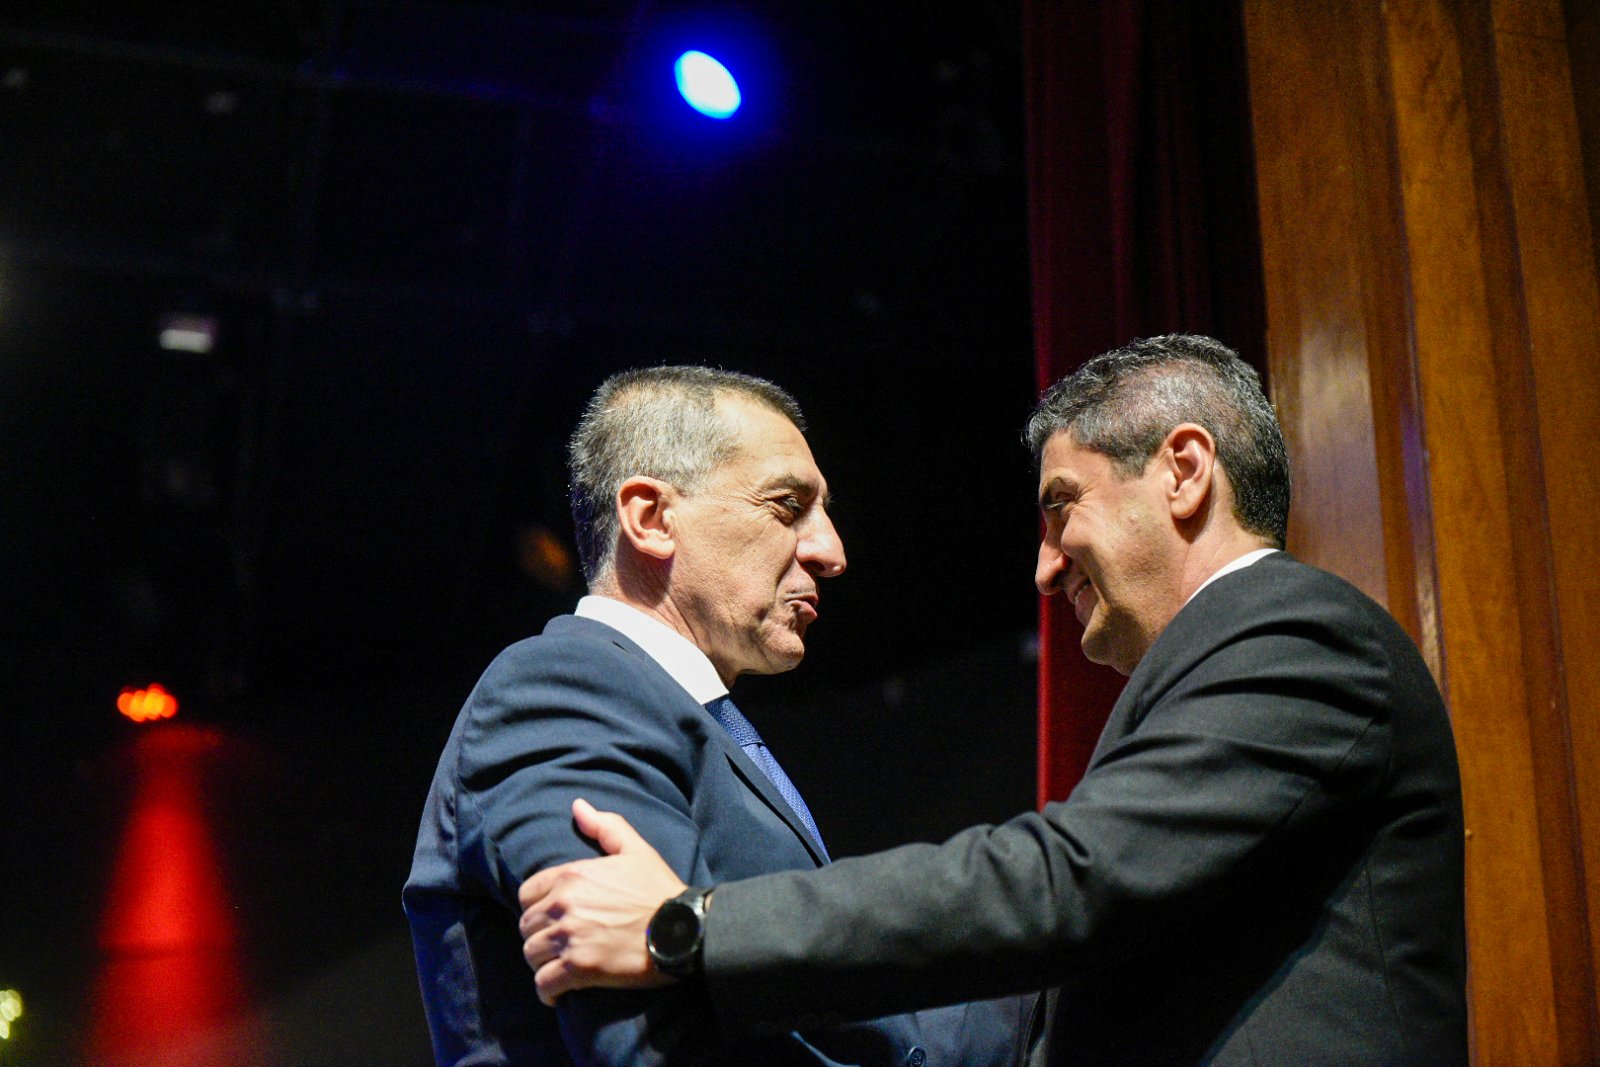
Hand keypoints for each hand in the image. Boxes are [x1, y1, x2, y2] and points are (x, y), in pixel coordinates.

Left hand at [518, 798, 688, 1004]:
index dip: (537, 907)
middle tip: (557, 945)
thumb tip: (578, 806)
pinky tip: (556, 994)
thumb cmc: (660, 890)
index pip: (526, 894)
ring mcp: (569, 937)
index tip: (552, 918)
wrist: (683, 929)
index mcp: (571, 875)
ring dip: (542, 964)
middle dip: (539, 936)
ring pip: (531, 955)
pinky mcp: (579, 968)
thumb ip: (605, 826)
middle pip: (526, 927)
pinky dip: (547, 992)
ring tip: (558, 968)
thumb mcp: (636, 850)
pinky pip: (544, 984)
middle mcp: (563, 905)